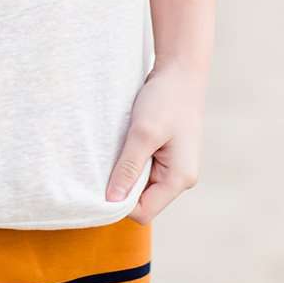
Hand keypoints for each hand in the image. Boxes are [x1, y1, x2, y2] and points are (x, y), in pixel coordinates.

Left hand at [105, 59, 207, 224]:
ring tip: (117, 149)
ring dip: (125, 171)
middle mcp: (180, 178)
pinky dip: (130, 161)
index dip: (121, 203)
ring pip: (141, 185)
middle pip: (142, 201)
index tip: (102, 182)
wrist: (181, 70)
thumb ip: (128, 168)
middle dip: (122, 187)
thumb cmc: (166, 99)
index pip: (144, 212)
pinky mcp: (166, 155)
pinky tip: (124, 144)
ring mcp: (174, 167)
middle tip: (106, 162)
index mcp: (180, 178)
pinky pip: (143, 170)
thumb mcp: (143, 133)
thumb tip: (112, 201)